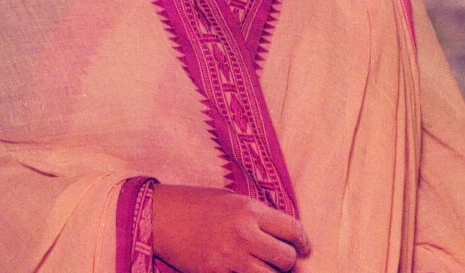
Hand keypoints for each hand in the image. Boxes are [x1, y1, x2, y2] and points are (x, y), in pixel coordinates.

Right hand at [152, 184, 309, 272]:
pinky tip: (245, 272)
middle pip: (285, 258)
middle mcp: (243, 234)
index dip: (303, 241)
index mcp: (250, 210)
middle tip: (283, 260)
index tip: (304, 247)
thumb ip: (259, 216)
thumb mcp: (233, 199)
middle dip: (289, 261)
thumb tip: (285, 234)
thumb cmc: (197, 204)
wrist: (159, 217)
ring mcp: (228, 258)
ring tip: (266, 268)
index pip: (292, 230)